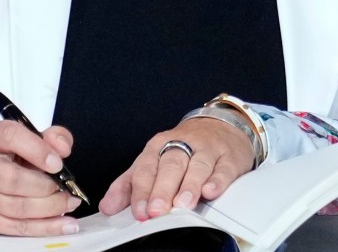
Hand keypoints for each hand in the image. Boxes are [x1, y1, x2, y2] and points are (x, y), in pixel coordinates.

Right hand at [0, 117, 84, 235]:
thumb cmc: (15, 155)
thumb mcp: (35, 138)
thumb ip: (54, 138)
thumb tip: (62, 149)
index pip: (10, 137)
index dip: (37, 150)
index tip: (57, 164)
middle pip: (11, 180)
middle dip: (45, 188)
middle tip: (66, 190)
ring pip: (15, 208)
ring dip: (49, 209)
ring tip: (69, 205)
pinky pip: (15, 228)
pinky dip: (44, 228)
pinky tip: (64, 225)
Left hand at [102, 115, 256, 220]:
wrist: (220, 126)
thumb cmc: (183, 148)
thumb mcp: (153, 161)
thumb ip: (129, 185)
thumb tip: (108, 206)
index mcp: (158, 146)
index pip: (146, 168)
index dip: (141, 191)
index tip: (138, 211)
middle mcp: (182, 145)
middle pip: (170, 166)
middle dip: (162, 189)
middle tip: (156, 210)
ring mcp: (207, 150)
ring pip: (197, 166)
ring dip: (189, 186)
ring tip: (182, 205)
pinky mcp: (229, 158)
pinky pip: (224, 168)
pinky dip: (217, 180)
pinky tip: (211, 191)